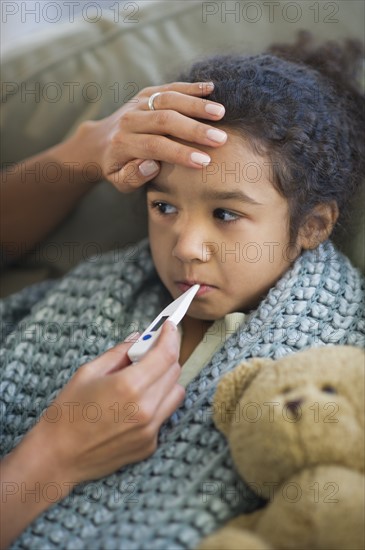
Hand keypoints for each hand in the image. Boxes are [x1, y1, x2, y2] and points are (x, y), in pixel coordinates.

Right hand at [23, 321, 183, 483]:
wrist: (57, 456)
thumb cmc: (67, 412)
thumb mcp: (88, 372)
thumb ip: (118, 353)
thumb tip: (137, 338)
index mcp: (129, 387)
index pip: (166, 355)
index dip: (171, 337)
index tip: (170, 327)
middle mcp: (145, 409)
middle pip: (174, 372)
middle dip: (166, 356)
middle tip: (150, 351)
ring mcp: (150, 430)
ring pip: (176, 394)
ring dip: (165, 380)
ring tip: (143, 379)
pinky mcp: (150, 445)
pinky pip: (165, 415)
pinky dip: (157, 404)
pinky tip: (134, 405)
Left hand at [75, 81, 226, 191]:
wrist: (99, 141)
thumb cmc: (115, 167)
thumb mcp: (119, 181)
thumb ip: (133, 177)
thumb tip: (153, 166)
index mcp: (123, 143)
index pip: (155, 146)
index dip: (180, 153)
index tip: (205, 161)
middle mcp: (130, 120)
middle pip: (165, 120)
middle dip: (194, 129)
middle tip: (220, 138)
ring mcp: (138, 103)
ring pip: (168, 99)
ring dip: (196, 105)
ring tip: (220, 113)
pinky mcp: (146, 94)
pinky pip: (169, 87)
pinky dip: (190, 87)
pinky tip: (211, 89)